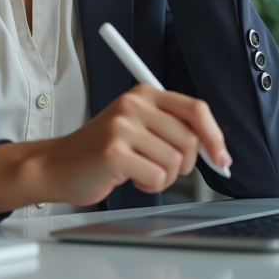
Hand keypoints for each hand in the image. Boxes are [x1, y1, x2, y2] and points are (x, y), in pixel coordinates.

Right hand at [41, 84, 229, 206]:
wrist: (56, 165)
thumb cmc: (100, 150)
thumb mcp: (137, 127)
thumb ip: (172, 129)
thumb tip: (215, 150)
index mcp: (144, 93)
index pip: (196, 109)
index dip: (215, 136)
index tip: (221, 158)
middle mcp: (134, 104)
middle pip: (190, 140)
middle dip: (184, 164)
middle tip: (160, 168)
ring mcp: (123, 126)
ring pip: (175, 162)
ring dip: (162, 177)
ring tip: (138, 171)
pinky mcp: (114, 151)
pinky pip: (156, 176)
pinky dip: (148, 185)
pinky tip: (129, 177)